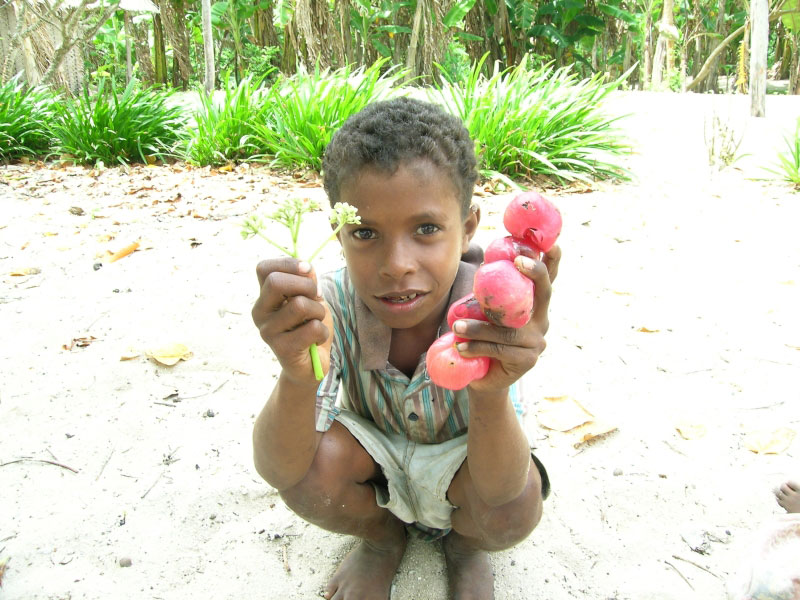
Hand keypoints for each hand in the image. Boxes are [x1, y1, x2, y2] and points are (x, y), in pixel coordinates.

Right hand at [252, 258, 332, 385]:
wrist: (311, 365)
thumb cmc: (309, 326)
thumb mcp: (311, 298)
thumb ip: (307, 281)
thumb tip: (307, 268)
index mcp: (264, 297)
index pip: (264, 269)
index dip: (289, 264)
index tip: (308, 271)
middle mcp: (260, 312)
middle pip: (276, 282)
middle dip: (306, 286)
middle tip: (316, 298)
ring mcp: (268, 331)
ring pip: (299, 305)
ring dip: (318, 311)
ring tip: (316, 321)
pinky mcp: (282, 349)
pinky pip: (311, 328)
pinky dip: (322, 332)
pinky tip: (316, 339)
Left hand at [453, 244, 560, 393]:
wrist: (484, 377)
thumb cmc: (483, 338)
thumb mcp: (485, 313)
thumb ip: (489, 295)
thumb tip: (483, 266)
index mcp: (533, 306)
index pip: (547, 280)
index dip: (552, 261)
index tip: (552, 243)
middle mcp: (541, 321)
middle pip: (545, 293)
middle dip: (535, 273)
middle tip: (518, 261)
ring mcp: (537, 342)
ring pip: (508, 330)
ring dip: (479, 328)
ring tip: (456, 327)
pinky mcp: (527, 360)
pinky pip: (499, 349)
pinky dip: (477, 346)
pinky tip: (460, 347)